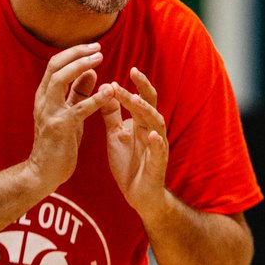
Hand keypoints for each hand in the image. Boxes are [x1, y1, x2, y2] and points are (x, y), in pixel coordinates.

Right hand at [28, 44, 111, 192]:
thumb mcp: (68, 112)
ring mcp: (49, 113)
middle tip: (98, 47)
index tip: (93, 46)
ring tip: (100, 59)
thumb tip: (90, 70)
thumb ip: (77, 92)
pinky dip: (95, 98)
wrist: (44, 172)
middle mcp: (43, 100)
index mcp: (44, 95)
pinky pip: (78, 108)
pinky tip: (110, 91)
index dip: (74, 52)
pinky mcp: (61, 128)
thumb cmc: (58, 141)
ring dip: (81, 66)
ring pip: (60, 80)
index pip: (55, 64)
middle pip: (55, 65)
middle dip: (77, 53)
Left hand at [101, 68, 168, 214]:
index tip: (122, 69)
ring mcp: (157, 145)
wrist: (139, 194)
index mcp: (141, 123)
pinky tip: (152, 135)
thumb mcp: (116, 135)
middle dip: (143, 88)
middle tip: (133, 72)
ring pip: (156, 123)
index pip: (139, 98)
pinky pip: (160, 150)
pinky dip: (157, 142)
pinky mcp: (158, 163)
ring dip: (146, 111)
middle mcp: (152, 130)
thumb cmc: (129, 163)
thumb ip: (112, 114)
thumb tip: (105, 90)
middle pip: (150, 104)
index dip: (132, 84)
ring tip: (135, 100)